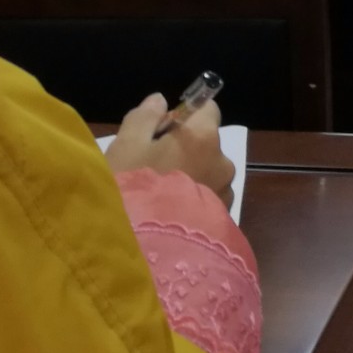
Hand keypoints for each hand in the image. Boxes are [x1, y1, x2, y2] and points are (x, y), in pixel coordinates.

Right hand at [103, 92, 234, 209]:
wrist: (146, 252)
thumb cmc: (133, 190)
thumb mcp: (126, 146)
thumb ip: (144, 117)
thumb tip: (160, 100)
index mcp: (204, 137)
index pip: (208, 109)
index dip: (185, 116)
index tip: (160, 131)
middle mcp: (223, 161)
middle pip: (207, 142)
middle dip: (185, 148)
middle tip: (151, 168)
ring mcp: (225, 193)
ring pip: (208, 172)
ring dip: (190, 175)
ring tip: (159, 196)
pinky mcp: (223, 220)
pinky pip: (208, 198)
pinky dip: (193, 200)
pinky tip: (169, 215)